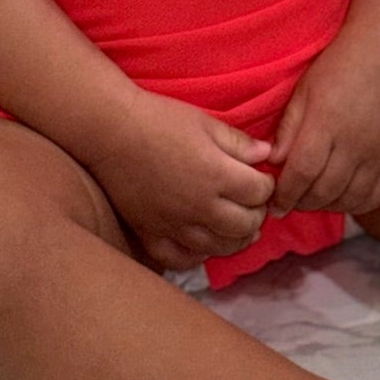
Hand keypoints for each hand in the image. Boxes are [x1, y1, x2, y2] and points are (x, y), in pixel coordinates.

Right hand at [86, 92, 276, 271]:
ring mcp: (175, 226)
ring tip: (237, 226)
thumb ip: (238, 143)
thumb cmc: (159, 119)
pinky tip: (202, 244)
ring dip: (235, 238)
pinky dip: (197, 256)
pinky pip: (180, 259)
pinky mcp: (151, 234)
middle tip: (252, 203)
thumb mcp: (205, 122)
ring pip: (219, 247)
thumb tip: (267, 155)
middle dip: (256, 214)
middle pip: (245, 225)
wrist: (111, 131)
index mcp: (218, 176)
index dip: (267, 185)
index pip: (260, 193)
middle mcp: (201, 208)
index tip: (262, 178)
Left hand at [268, 38, 379, 218]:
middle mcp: (355, 143)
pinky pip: (377, 195)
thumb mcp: (305, 89)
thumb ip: (289, 127)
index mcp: (327, 122)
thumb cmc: (340, 65)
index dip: (285, 195)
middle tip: (290, 203)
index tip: (274, 204)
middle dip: (301, 203)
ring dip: (327, 206)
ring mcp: (379, 153)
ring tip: (314, 199)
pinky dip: (357, 204)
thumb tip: (274, 162)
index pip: (302, 173)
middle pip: (324, 192)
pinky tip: (343, 197)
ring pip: (349, 199)